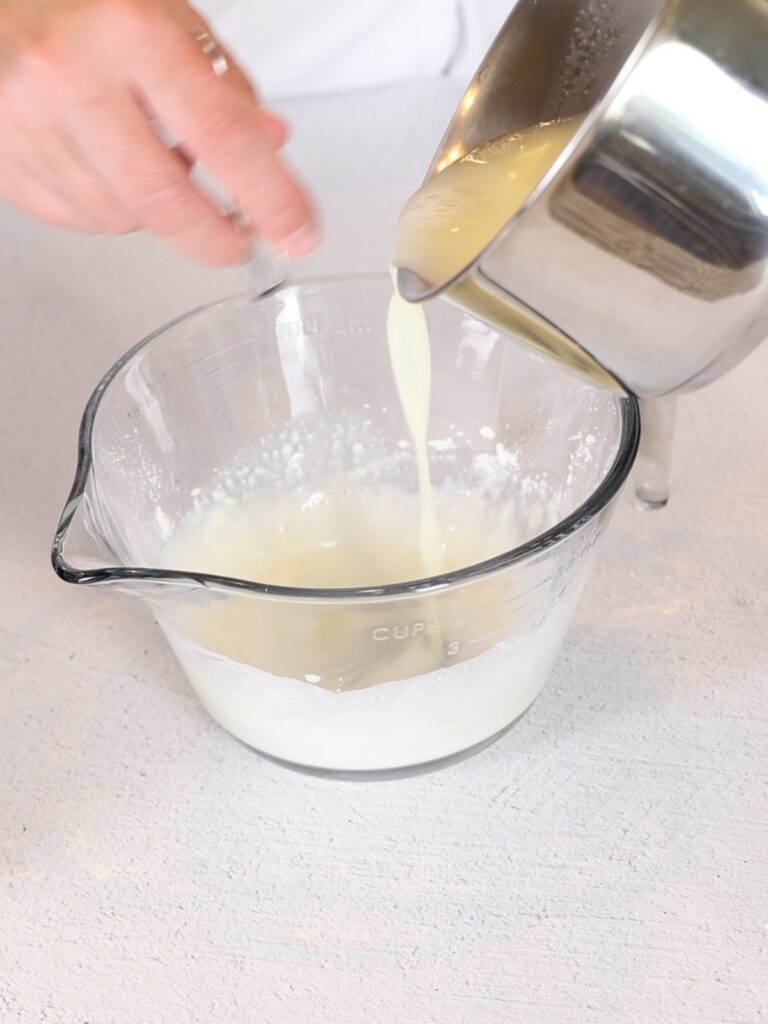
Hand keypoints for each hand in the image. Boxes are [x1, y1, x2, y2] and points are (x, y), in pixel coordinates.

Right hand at [0, 0, 317, 264]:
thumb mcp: (167, 15)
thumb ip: (223, 85)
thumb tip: (270, 148)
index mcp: (125, 29)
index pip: (222, 136)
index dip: (270, 198)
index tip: (297, 232)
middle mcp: (70, 77)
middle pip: (165, 200)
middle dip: (216, 239)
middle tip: (242, 243)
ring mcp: (26, 122)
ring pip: (121, 217)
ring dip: (158, 212)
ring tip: (159, 164)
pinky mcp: (3, 157)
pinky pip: (78, 219)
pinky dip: (111, 210)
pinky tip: (114, 172)